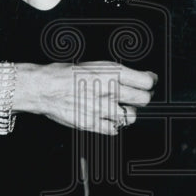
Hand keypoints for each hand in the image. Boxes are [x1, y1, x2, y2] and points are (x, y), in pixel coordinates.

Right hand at [34, 61, 155, 135]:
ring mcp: (102, 109)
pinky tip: (109, 118)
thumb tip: (135, 77)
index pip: (146, 81)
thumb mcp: (95, 65)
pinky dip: (115, 125)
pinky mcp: (92, 124)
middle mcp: (109, 91)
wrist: (44, 88)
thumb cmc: (65, 74)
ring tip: (122, 108)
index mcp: (111, 73)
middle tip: (140, 95)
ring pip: (131, 116)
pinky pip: (114, 129)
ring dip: (129, 112)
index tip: (150, 81)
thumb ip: (116, 73)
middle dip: (144, 97)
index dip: (150, 81)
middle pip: (143, 99)